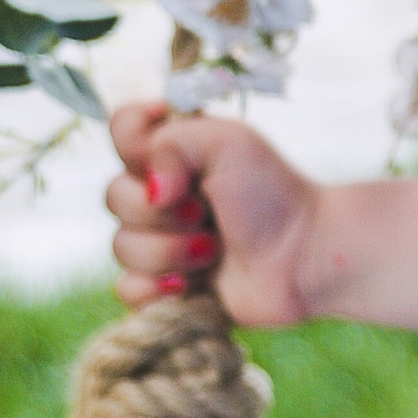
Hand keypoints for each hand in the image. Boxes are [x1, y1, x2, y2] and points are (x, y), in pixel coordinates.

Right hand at [106, 101, 329, 327]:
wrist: (304, 256)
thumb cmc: (274, 193)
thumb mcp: (227, 142)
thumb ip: (171, 144)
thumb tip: (149, 189)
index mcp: (173, 152)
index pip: (120, 128)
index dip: (133, 138)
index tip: (165, 145)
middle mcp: (161, 193)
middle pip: (114, 196)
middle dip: (161, 211)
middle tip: (206, 213)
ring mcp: (160, 240)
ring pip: (121, 247)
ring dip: (171, 251)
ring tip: (214, 251)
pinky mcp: (165, 287)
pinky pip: (128, 289)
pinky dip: (159, 288)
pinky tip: (194, 284)